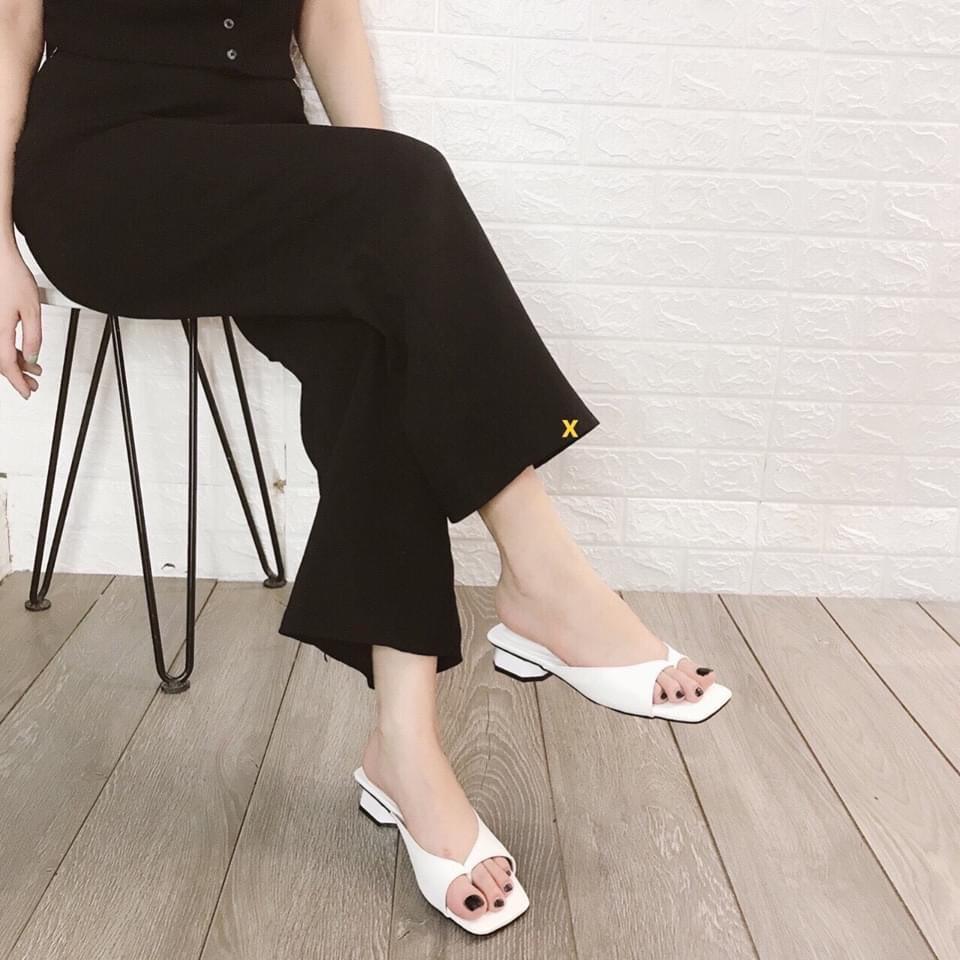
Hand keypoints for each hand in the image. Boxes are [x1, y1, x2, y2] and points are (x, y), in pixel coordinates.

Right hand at [0, 247, 42, 398]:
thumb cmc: (11, 276)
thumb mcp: (32, 310)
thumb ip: (33, 337)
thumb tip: (32, 359)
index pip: (6, 365)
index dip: (18, 382)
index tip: (27, 392)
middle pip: (0, 361)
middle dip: (18, 375)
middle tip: (33, 384)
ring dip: (16, 363)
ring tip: (34, 370)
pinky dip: (10, 349)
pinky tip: (24, 353)